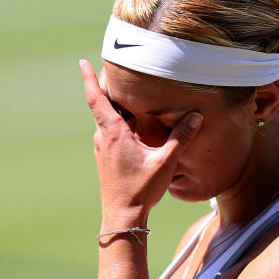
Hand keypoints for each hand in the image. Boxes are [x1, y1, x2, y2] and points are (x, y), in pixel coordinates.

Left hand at [80, 60, 202, 223]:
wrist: (122, 217)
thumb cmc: (141, 190)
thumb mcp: (165, 162)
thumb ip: (181, 138)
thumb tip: (196, 116)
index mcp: (113, 133)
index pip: (96, 98)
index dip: (89, 78)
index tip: (82, 61)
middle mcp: (103, 138)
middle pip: (102, 103)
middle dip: (108, 85)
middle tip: (118, 66)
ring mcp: (103, 149)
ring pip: (106, 119)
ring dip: (115, 104)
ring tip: (128, 90)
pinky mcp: (106, 158)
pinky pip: (110, 132)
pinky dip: (118, 121)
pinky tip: (133, 123)